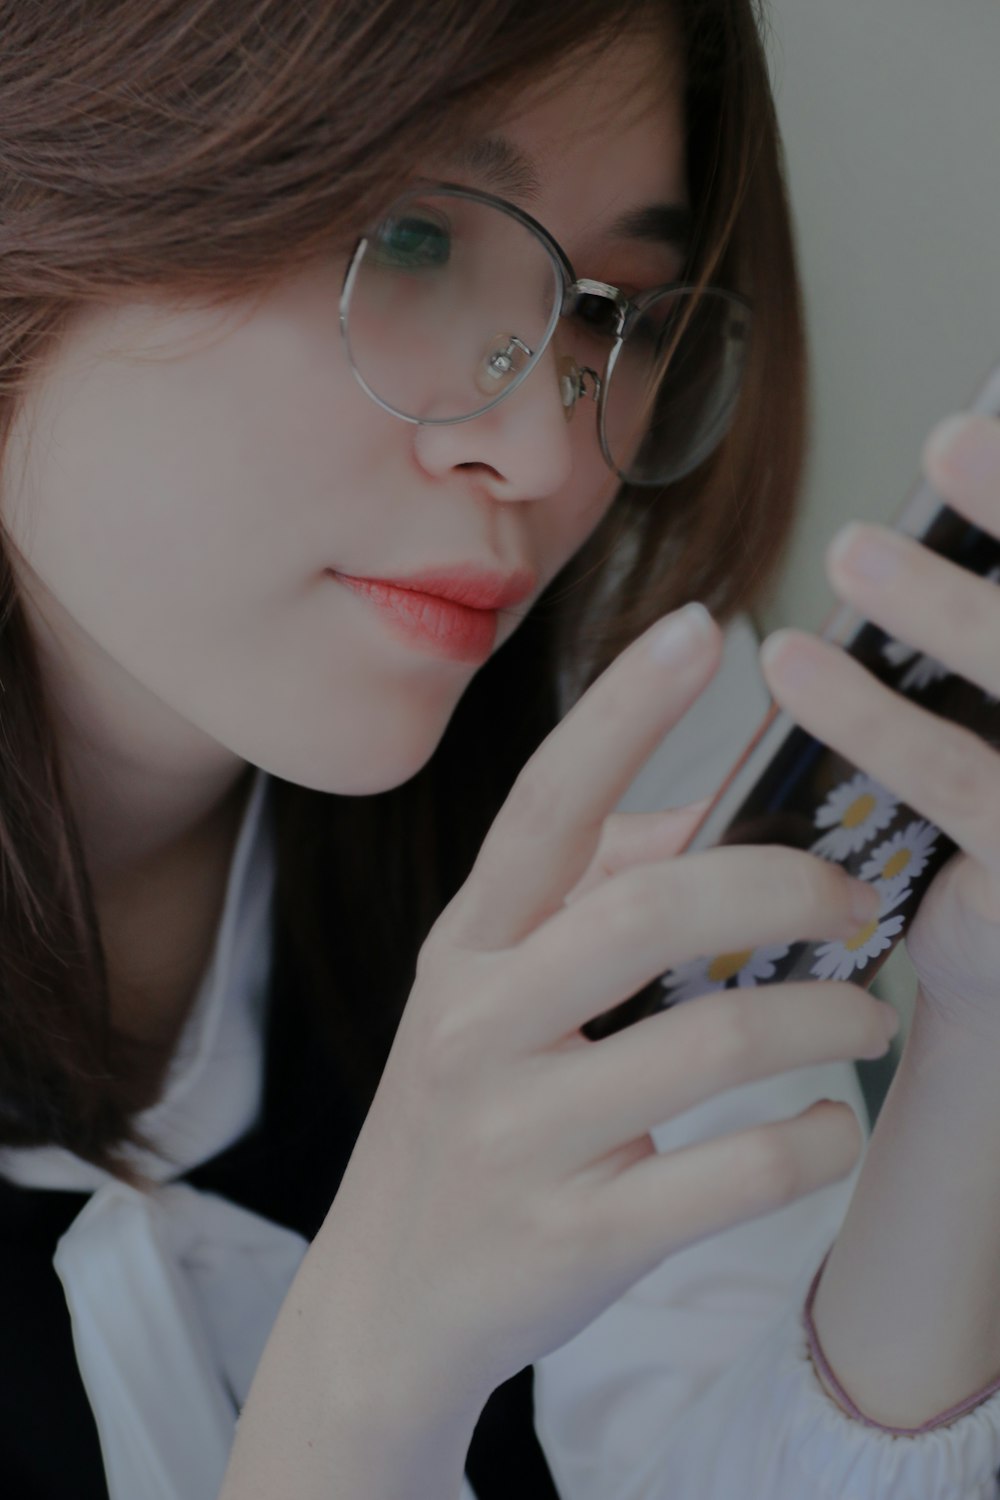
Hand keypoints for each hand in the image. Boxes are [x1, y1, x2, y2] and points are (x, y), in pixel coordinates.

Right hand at [316, 602, 898, 1412]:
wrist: (388, 1303)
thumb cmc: (465, 1119)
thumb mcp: (491, 997)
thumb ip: (585, 902)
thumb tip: (710, 819)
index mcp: (465, 949)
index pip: (546, 805)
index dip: (624, 711)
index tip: (705, 630)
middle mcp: (479, 1027)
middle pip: (649, 910)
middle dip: (780, 886)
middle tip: (857, 893)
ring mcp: (521, 1137)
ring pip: (712, 1041)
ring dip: (824, 1019)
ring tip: (866, 1014)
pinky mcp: (576, 1238)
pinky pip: (731, 1175)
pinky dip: (810, 1142)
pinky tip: (828, 1126)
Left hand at [760, 411, 999, 1042]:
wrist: (996, 991)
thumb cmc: (989, 836)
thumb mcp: (986, 726)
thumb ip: (969, 640)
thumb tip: (927, 496)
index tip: (975, 434)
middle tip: (949, 441)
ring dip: (946, 613)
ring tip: (851, 552)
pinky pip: (962, 785)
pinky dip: (876, 719)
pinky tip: (793, 668)